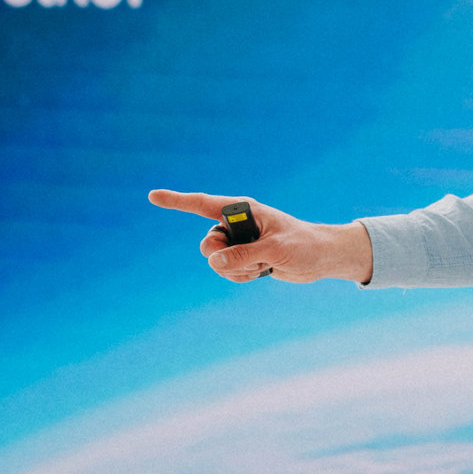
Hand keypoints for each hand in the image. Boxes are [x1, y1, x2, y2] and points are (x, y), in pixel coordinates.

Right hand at [146, 190, 374, 283]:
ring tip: (265, 264)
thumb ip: (244, 254)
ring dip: (238, 270)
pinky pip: (227, 272)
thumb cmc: (303, 244)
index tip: (153, 196)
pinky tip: (263, 271)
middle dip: (225, 257)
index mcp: (243, 210)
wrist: (319, 258)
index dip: (177, 201)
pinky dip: (243, 276)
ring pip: (216, 262)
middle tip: (255, 257)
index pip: (203, 204)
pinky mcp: (243, 258)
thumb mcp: (275, 250)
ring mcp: (238, 242)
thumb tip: (214, 261)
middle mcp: (236, 224)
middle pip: (207, 244)